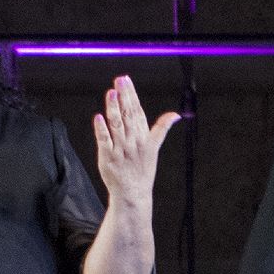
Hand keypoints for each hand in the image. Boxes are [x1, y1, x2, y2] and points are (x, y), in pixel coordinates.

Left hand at [93, 76, 180, 204]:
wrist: (133, 193)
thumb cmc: (142, 169)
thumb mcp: (155, 148)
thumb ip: (162, 128)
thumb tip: (175, 115)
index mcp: (144, 137)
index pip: (137, 111)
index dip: (132, 95)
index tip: (126, 80)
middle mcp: (133, 141)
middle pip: (128, 115)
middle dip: (124, 96)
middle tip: (119, 80)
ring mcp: (120, 149)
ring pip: (116, 125)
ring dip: (113, 108)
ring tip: (111, 93)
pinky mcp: (108, 158)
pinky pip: (104, 141)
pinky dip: (101, 129)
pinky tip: (98, 117)